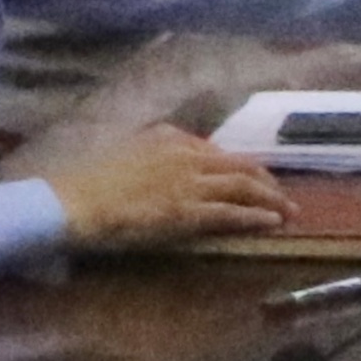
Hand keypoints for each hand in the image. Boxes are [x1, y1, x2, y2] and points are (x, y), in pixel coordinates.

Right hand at [38, 123, 289, 250]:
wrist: (72, 202)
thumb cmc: (86, 183)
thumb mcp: (123, 154)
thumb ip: (150, 156)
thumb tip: (162, 167)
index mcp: (168, 138)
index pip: (216, 151)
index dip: (238, 166)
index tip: (250, 176)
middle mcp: (186, 154)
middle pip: (240, 165)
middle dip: (265, 180)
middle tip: (281, 194)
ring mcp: (190, 183)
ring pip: (243, 186)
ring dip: (270, 198)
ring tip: (288, 210)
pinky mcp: (189, 212)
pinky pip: (232, 213)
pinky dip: (256, 216)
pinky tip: (272, 222)